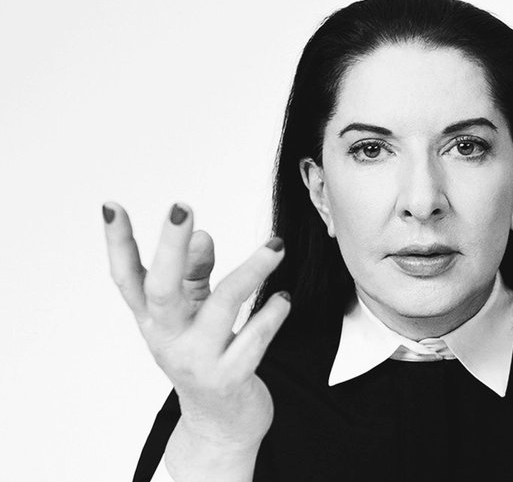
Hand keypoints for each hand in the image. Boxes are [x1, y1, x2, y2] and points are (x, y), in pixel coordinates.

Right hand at [102, 201, 289, 450]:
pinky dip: (272, 314)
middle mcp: (168, 339)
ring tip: (276, 246)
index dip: (116, 243)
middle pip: (161, 289)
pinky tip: (283, 299)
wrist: (221, 424)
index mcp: (152, 320)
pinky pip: (255, 337)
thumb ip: (195, 275)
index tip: (110, 205)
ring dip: (251, 271)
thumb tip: (202, 234)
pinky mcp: (229, 378)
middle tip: (181, 207)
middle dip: (169, 246)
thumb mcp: (192, 314)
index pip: (126, 278)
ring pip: (222, 306)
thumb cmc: (206, 356)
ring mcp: (197, 360)